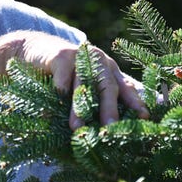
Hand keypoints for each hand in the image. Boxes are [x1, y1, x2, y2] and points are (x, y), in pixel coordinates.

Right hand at [15, 31, 149, 129]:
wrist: (36, 49)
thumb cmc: (64, 74)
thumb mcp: (84, 85)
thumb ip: (96, 100)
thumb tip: (108, 131)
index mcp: (109, 69)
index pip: (126, 86)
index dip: (135, 102)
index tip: (144, 118)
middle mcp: (99, 60)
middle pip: (107, 85)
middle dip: (109, 108)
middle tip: (110, 128)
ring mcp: (80, 56)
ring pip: (83, 84)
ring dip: (79, 107)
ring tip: (77, 127)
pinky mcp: (61, 55)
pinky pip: (63, 77)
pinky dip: (60, 92)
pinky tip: (53, 107)